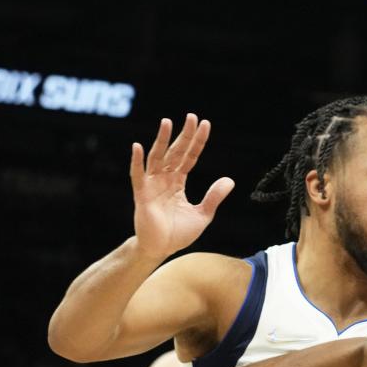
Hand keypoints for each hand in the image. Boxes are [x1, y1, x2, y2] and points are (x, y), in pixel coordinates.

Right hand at [131, 113, 233, 258]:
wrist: (161, 249)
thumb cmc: (178, 233)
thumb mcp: (203, 214)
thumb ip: (214, 197)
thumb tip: (230, 180)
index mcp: (178, 182)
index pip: (189, 157)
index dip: (197, 142)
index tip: (205, 124)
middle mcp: (165, 179)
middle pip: (176, 152)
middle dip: (184, 135)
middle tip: (191, 116)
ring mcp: (152, 185)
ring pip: (157, 158)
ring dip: (162, 140)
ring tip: (167, 122)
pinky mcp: (142, 195)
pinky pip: (138, 175)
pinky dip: (137, 161)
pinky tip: (138, 146)